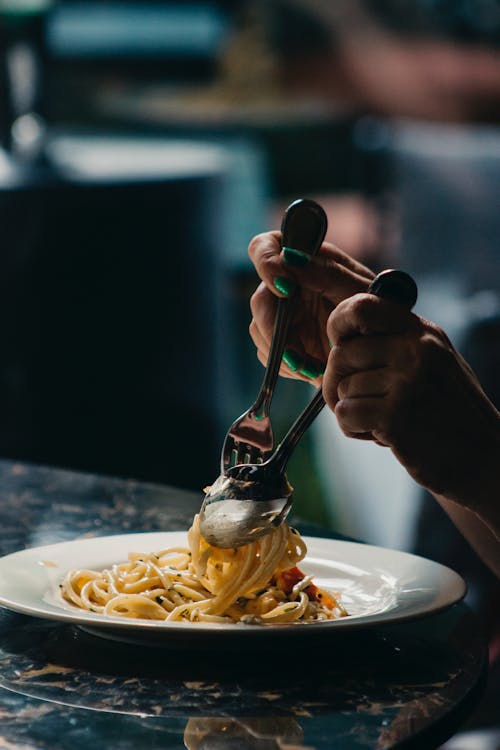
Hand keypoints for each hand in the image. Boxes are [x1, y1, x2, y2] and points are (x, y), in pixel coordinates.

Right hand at [248, 231, 374, 384]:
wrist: (386, 351)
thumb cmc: (380, 312)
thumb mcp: (360, 291)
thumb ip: (326, 273)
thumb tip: (288, 258)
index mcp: (307, 261)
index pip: (266, 246)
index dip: (266, 264)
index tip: (285, 290)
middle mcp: (290, 284)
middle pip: (260, 299)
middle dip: (274, 329)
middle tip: (297, 352)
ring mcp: (284, 314)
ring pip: (259, 329)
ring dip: (281, 353)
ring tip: (311, 368)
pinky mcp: (284, 342)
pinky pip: (268, 354)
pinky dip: (286, 366)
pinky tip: (311, 370)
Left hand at [323, 292, 499, 515]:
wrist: (485, 459)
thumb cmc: (451, 414)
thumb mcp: (434, 364)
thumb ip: (397, 345)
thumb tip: (341, 339)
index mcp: (423, 333)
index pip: (362, 307)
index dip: (340, 325)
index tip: (342, 348)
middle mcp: (416, 350)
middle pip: (342, 354)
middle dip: (340, 382)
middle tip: (360, 402)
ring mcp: (407, 382)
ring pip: (342, 388)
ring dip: (353, 411)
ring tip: (385, 422)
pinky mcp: (396, 416)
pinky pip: (345, 414)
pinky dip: (354, 429)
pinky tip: (380, 435)